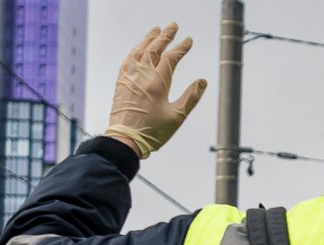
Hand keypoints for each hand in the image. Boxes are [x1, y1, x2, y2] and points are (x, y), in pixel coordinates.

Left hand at [105, 23, 206, 158]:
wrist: (126, 138)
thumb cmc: (152, 131)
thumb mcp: (177, 117)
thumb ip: (191, 97)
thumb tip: (202, 81)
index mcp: (158, 83)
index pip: (171, 58)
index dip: (181, 48)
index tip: (188, 41)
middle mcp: (142, 75)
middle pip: (154, 49)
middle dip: (165, 36)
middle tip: (173, 26)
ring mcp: (130, 76)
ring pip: (139, 51)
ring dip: (149, 39)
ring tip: (156, 30)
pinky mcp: (121, 81)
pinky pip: (128, 59)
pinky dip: (135, 50)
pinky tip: (138, 48)